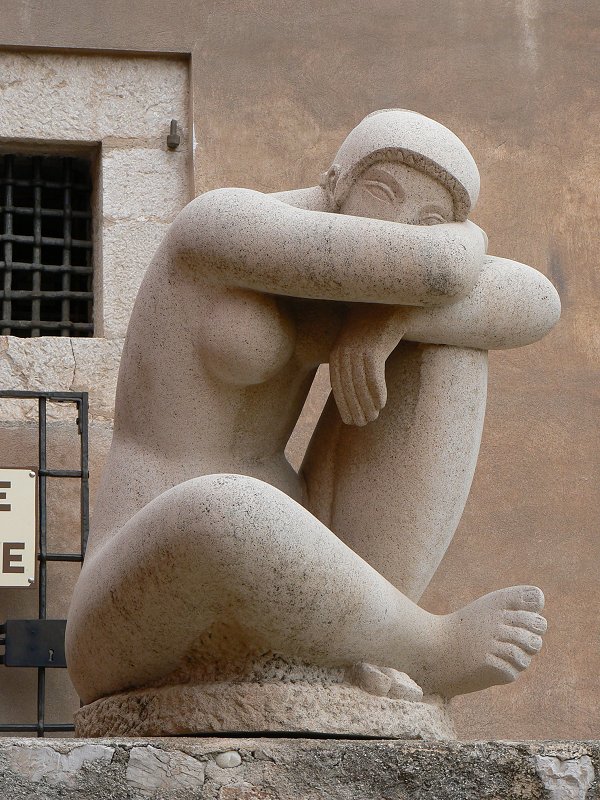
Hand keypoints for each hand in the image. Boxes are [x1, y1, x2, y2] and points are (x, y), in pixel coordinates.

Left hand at [329, 306, 410, 425]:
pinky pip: (374, 376)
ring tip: (373, 417)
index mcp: (337, 354)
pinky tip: (382, 404)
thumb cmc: (373, 331)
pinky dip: (377, 392)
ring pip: (360, 385)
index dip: (343, 406)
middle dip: (355, 408)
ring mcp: (358, 350)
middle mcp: (344, 353)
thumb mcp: (356, 347)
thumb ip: (351, 366)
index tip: (350, 421)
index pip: (337, 387)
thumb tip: (352, 393)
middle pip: (348, 388)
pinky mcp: (374, 349)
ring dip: (367, 404)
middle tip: (363, 423)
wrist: (388, 308)